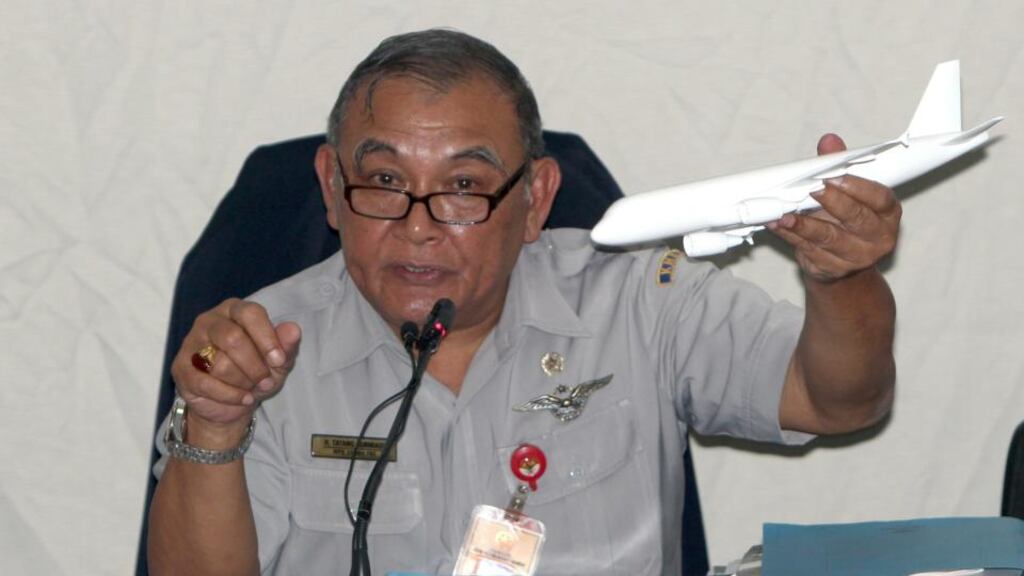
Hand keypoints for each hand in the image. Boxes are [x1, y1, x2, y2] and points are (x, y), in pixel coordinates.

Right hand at [171, 298, 300, 434]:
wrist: (232, 403)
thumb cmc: (256, 372)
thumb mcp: (279, 361)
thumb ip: (287, 345)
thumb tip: (293, 330)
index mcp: (235, 310)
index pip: (250, 313)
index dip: (267, 338)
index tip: (279, 361)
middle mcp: (210, 320)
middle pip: (232, 338)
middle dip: (255, 366)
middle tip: (266, 381)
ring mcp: (191, 343)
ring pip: (219, 363)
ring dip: (243, 382)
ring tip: (251, 388)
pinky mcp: (181, 368)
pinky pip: (205, 383)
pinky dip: (229, 395)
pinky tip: (242, 398)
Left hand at [768, 133, 901, 281]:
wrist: (841, 264)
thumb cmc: (845, 220)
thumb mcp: (847, 192)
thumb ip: (838, 165)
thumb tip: (829, 141)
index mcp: (887, 213)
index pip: (880, 198)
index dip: (857, 187)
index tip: (833, 176)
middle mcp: (878, 237)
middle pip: (856, 219)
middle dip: (832, 203)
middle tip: (812, 190)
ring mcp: (856, 257)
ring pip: (828, 238)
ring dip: (803, 225)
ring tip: (785, 214)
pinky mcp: (832, 269)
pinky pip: (807, 250)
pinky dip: (790, 236)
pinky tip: (777, 225)